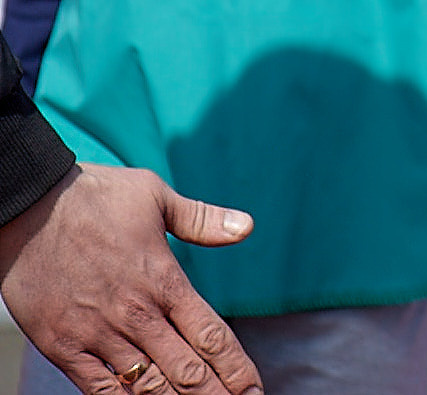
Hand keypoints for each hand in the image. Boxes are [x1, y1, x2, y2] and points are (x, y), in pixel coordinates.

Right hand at [0, 164, 261, 393]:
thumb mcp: (155, 196)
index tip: (255, 389)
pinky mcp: (62, 344)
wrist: (27, 206)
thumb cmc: (95, 197)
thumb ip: (201, 220)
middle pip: (186, 370)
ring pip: (145, 385)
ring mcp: (97, 332)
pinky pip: (97, 388)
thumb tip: (247, 227)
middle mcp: (136, 313)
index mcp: (164, 280)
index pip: (211, 335)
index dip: (237, 368)